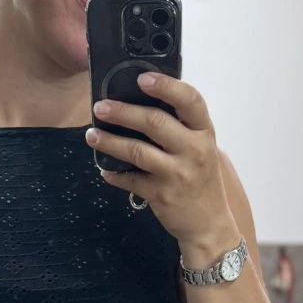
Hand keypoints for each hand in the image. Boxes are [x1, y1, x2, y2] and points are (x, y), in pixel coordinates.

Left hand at [85, 74, 239, 258]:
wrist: (209, 225)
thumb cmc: (201, 180)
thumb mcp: (201, 148)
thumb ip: (181, 127)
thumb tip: (142, 102)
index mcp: (204, 132)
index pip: (190, 100)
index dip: (166, 86)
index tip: (142, 78)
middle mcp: (194, 150)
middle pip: (155, 122)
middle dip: (123, 112)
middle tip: (100, 107)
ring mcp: (178, 174)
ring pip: (137, 151)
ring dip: (110, 142)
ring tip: (92, 135)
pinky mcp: (161, 195)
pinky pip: (131, 180)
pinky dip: (114, 174)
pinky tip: (105, 169)